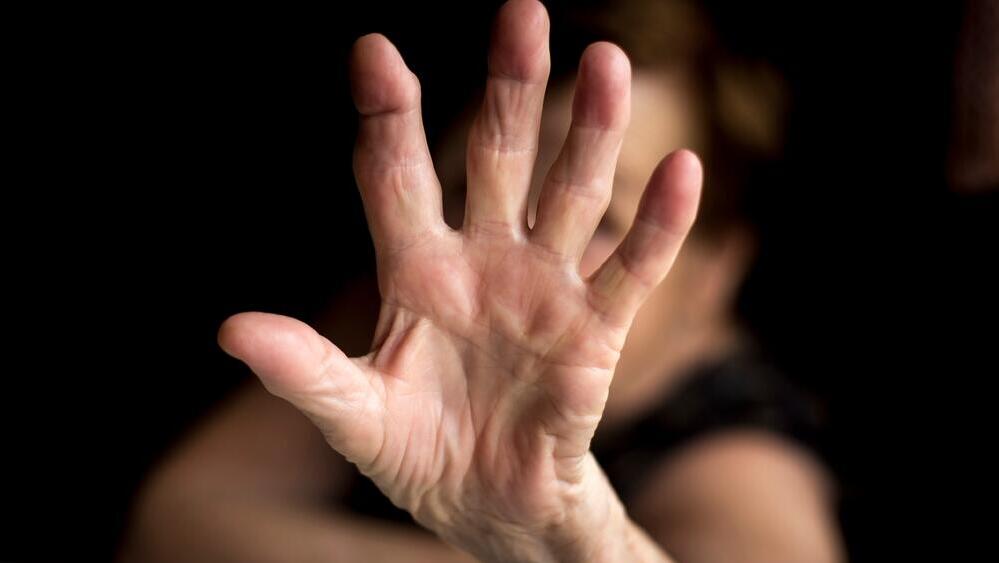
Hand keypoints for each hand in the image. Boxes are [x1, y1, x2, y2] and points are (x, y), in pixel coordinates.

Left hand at [218, 1, 700, 560]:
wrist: (489, 504)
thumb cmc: (419, 453)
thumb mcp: (356, 414)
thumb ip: (305, 371)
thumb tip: (232, 330)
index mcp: (416, 271)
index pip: (398, 177)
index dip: (388, 118)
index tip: (375, 52)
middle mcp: (483, 260)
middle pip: (497, 159)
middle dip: (508, 91)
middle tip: (520, 15)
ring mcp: (544, 288)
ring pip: (571, 195)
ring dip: (590, 132)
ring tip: (606, 60)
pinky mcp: (595, 330)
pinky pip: (632, 270)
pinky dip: (659, 225)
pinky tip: (682, 171)